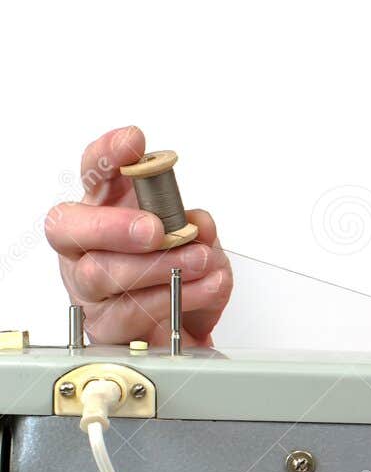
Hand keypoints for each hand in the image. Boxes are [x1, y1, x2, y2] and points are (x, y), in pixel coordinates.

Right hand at [45, 126, 232, 346]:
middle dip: (113, 224)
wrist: (190, 330)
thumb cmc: (183, 277)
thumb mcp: (201, 244)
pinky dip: (173, 296)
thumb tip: (197, 222)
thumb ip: (197, 227)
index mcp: (108, 213)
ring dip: (158, 264)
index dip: (107, 156)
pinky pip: (129, 312)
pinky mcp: (104, 325)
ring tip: (200, 260)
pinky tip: (203, 287)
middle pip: (67, 227)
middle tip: (155, 228)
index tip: (133, 141)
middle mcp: (87, 247)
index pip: (95, 175)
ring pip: (100, 272)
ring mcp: (89, 288)